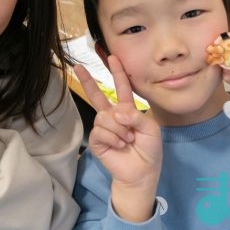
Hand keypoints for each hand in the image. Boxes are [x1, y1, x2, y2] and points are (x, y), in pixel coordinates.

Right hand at [74, 55, 161, 221]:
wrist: (142, 172)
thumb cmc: (149, 149)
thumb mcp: (150, 129)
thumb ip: (136, 116)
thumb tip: (117, 112)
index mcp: (127, 110)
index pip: (121, 87)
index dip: (118, 72)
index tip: (112, 57)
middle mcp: (113, 116)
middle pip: (97, 95)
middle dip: (88, 81)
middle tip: (78, 66)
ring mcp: (103, 128)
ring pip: (104, 117)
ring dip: (119, 130)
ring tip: (127, 140)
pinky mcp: (97, 140)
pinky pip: (100, 131)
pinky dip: (113, 138)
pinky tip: (119, 145)